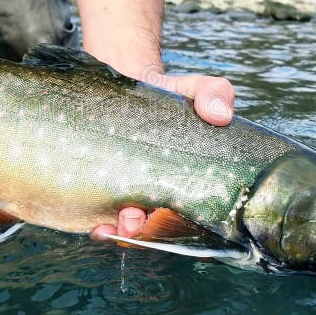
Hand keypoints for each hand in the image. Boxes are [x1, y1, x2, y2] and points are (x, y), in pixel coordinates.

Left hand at [71, 0, 234, 240]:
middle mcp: (162, 196)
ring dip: (123, 234)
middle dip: (149, 231)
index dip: (196, 234)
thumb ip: (213, 93)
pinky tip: (95, 224)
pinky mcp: (104, 191)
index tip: (185, 229)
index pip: (199, 220)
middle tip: (135, 219)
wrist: (121, 81)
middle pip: (162, 230)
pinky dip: (101, 226)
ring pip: (132, 229)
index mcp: (189, 182)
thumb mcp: (192, 88)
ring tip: (114, 224)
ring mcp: (132, 196)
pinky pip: (103, 217)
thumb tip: (221, 113)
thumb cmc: (164, 93)